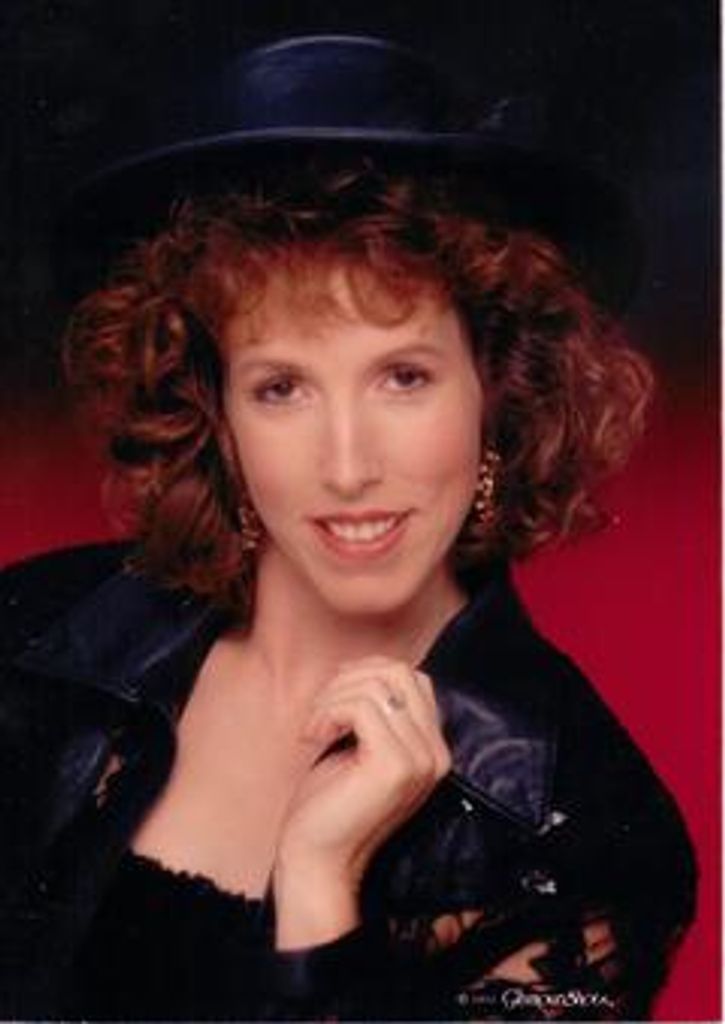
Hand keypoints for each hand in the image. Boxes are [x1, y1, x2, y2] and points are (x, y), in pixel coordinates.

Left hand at [272, 656, 451, 946]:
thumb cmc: (329, 804)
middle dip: (349, 680)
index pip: (414, 678)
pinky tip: (313, 736)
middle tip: (320, 711)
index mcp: (434, 749)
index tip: (334, 699)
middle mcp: (437, 754)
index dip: (368, 674)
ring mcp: (420, 760)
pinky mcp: (394, 766)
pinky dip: (328, 711)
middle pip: (399, 672)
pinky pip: (361, 707)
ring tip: (314, 727)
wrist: (316, 860)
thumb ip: (376, 712)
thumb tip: (364, 667)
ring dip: (332, 697)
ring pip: (376, 685)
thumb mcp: (360, 747)